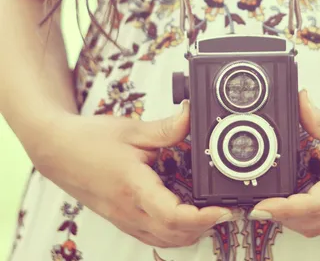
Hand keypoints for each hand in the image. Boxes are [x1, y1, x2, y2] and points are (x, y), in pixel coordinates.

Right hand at [33, 102, 233, 246]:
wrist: (57, 150)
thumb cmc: (90, 140)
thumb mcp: (132, 129)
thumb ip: (167, 128)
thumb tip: (192, 116)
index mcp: (133, 187)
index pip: (172, 216)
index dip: (203, 217)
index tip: (223, 207)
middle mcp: (128, 211)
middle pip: (174, 237)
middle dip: (204, 227)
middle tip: (224, 207)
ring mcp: (123, 220)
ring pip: (163, 241)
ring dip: (190, 233)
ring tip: (209, 212)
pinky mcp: (121, 220)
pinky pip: (152, 237)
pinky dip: (173, 233)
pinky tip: (184, 215)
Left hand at [249, 90, 319, 235]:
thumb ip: (319, 119)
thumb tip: (298, 103)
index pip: (315, 204)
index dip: (284, 208)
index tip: (262, 206)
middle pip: (314, 225)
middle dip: (284, 218)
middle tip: (262, 202)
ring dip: (300, 219)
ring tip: (281, 199)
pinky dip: (318, 214)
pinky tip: (308, 195)